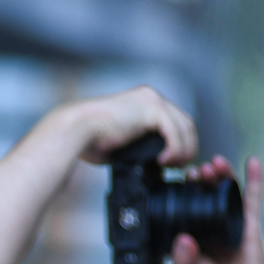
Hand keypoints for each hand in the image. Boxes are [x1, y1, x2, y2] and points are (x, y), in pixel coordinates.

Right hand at [64, 85, 198, 165]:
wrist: (76, 130)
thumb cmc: (87, 140)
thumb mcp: (120, 141)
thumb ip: (138, 145)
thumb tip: (149, 163)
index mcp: (142, 102)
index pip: (174, 121)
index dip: (180, 143)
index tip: (173, 163)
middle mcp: (150, 97)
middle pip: (185, 122)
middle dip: (187, 147)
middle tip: (179, 167)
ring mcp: (152, 100)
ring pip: (184, 127)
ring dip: (184, 150)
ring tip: (172, 167)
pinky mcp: (151, 109)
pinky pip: (174, 132)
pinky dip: (174, 149)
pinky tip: (163, 161)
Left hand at [172, 156, 263, 263]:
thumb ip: (187, 260)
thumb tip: (183, 241)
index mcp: (189, 234)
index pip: (185, 206)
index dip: (184, 191)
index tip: (181, 179)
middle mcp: (208, 227)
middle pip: (205, 195)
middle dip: (202, 179)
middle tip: (197, 170)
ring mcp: (229, 225)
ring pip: (226, 194)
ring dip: (222, 176)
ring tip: (216, 164)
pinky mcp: (250, 228)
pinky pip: (252, 201)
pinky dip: (253, 181)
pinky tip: (252, 163)